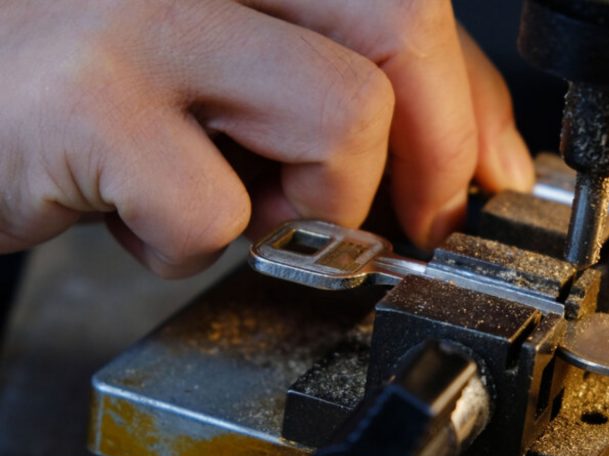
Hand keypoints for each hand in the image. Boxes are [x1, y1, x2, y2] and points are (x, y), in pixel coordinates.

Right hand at [0, 0, 533, 276]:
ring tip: (232, 198)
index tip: (475, 177)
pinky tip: (136, 213)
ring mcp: (145, 13)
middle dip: (433, 151)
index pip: (411, 1)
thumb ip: (357, 77)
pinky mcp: (90, 100)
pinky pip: (216, 210)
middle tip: (412, 218)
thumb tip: (485, 157)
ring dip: (306, 201)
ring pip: (341, 117)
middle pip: (403, 22)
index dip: (468, 101)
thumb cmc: (91, 78)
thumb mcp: (236, 54)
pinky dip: (188, 245)